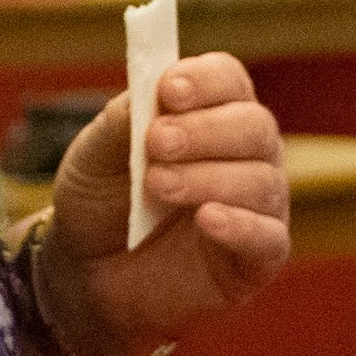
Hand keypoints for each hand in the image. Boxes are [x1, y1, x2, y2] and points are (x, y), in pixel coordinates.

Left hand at [37, 53, 291, 355]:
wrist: (88, 275)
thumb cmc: (100, 203)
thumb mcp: (93, 156)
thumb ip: (121, 122)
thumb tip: (148, 91)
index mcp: (211, 115)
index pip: (228, 80)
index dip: (205, 80)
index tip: (169, 90)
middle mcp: (245, 155)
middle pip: (254, 125)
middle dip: (205, 131)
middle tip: (158, 142)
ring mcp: (257, 207)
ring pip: (261, 180)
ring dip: (209, 178)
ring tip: (158, 186)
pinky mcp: (257, 260)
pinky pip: (268, 238)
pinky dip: (241, 225)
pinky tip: (206, 220)